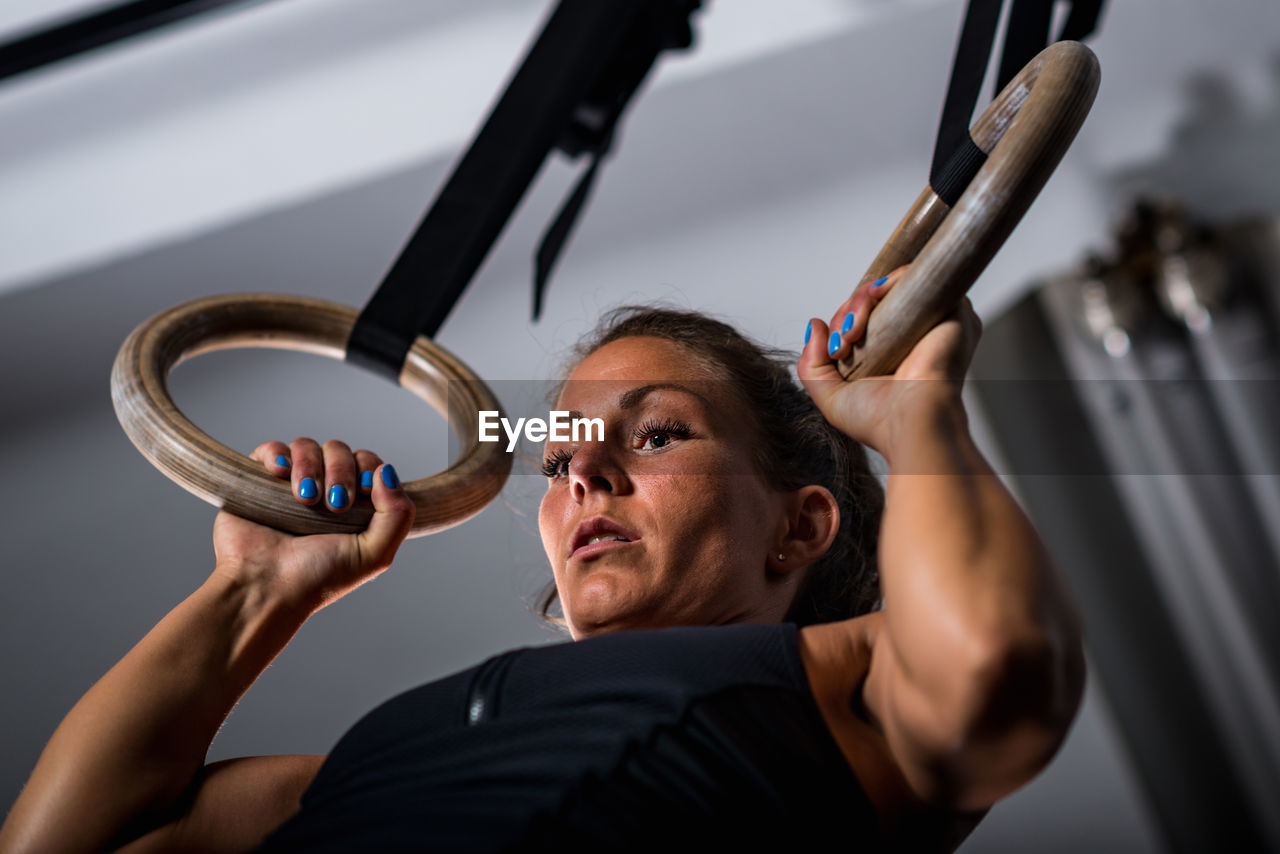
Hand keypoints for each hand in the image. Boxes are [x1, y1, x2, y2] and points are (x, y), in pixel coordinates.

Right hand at [211, 439, 414, 613]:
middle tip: (335, 505)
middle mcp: (322, 490)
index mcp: (352, 504)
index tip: (363, 494)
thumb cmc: (318, 578)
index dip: (369, 469)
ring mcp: (289, 484)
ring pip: (307, 446)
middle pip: (339, 451)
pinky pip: (270, 451)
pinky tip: (278, 474)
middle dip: (341, 471)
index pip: (368, 463)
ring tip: (305, 499)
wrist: (267, 590)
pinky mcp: (257, 482)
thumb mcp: (374, 555)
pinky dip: (277, 455)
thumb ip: (398, 515)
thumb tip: (387, 471)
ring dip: (310, 466)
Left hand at [797, 266, 982, 454]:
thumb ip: (812, 364)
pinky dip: (887, 284)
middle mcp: (918, 334)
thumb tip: (815, 326)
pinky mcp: (952, 309)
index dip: (844, 322)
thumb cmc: (881, 421)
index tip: (836, 350)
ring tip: (853, 333)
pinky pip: (915, 277)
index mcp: (896, 352)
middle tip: (843, 343)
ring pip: (891, 287)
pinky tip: (872, 307)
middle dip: (848, 313)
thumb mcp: (831, 396)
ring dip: (861, 301)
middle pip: (875, 299)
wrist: (913, 425)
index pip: (866, 317)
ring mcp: (935, 319)